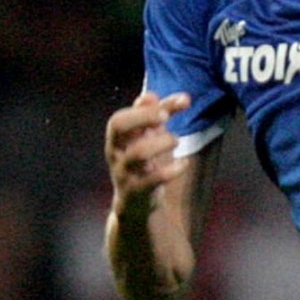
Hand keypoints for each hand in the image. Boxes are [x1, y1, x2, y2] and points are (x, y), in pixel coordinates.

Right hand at [104, 91, 192, 208]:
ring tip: (176, 141)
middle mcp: (116, 152)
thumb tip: (172, 96)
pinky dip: (171, 169)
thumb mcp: (150, 139)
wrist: (136, 204)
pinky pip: (152, 179)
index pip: (120, 117)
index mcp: (117, 139)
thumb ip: (161, 117)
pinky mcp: (137, 191)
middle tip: (165, 118)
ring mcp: (124, 172)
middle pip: (118, 126)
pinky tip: (183, 163)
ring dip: (161, 142)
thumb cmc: (144, 164)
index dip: (142, 110)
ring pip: (137, 152)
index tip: (167, 109)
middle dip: (143, 117)